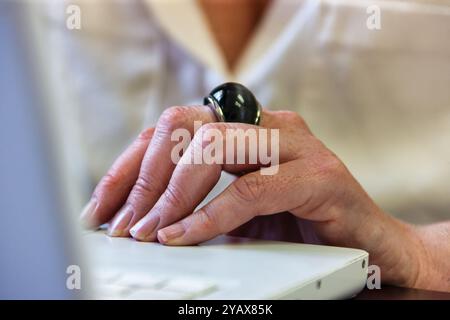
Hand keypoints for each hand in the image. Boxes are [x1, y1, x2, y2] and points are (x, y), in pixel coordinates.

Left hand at [80, 105, 425, 287]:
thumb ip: (198, 200)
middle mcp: (266, 124)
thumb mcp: (234, 208)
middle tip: (123, 225)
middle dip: (144, 179)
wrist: (365, 244)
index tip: (103, 207)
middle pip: (184, 128)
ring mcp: (295, 144)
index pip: (170, 131)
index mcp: (242, 127)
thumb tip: (139, 216)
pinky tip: (184, 235)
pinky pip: (251, 189)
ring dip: (172, 194)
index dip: (130, 167)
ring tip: (150, 232)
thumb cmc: (298, 224)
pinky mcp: (318, 174)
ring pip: (214, 146)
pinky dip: (211, 215)